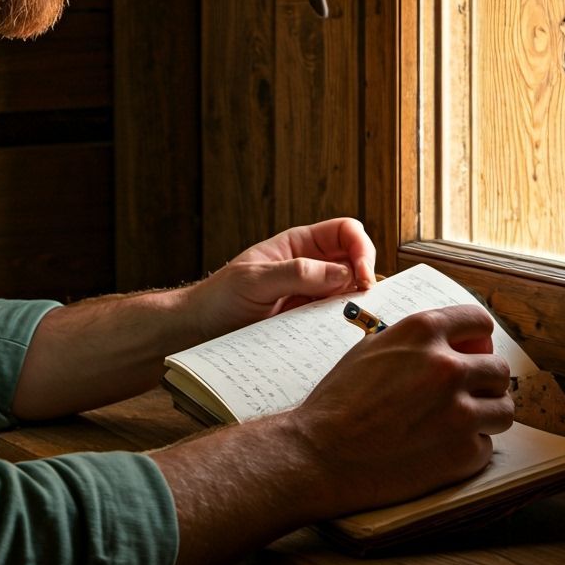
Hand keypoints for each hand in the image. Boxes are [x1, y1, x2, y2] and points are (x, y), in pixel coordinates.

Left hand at [191, 218, 375, 339]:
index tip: (362, 276)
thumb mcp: (255, 280)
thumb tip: (344, 273)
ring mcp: (311, 295)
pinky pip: (335, 318)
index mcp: (299, 244)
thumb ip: (297, 273)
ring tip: (355, 318)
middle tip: (364, 300)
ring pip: (350, 292)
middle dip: (366, 277)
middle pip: (355, 261)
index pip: (345, 232)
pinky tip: (341, 332)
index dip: (360, 248)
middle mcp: (310, 267)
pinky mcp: (307, 321)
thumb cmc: (218, 298)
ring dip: (357, 303)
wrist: (198, 331)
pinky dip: (344, 323)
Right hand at [286, 304, 514, 515]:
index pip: (479, 321)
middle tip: (467, 394)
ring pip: (503, 408)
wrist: (321, 452)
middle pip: (498, 368)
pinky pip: (485, 446)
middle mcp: (447, 366)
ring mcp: (459, 411)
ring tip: (462, 422)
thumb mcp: (373, 346)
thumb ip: (415, 340)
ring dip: (487, 414)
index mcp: (423, 332)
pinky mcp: (463, 452)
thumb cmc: (340, 400)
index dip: (479, 337)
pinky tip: (441, 449)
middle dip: (485, 381)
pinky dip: (469, 449)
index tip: (475, 350)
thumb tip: (447, 340)